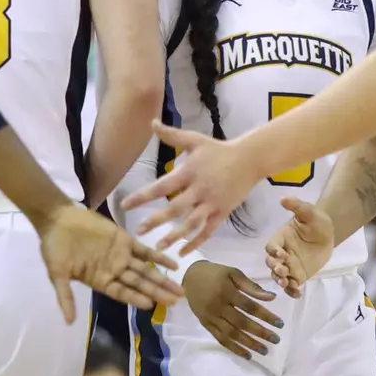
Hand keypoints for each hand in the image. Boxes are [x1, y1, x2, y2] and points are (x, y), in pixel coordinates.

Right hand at [37, 204, 182, 322]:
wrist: (57, 219)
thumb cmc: (54, 248)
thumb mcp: (57, 274)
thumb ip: (65, 297)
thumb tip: (69, 322)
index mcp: (99, 281)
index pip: (122, 293)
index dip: (135, 299)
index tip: (151, 306)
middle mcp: (114, 271)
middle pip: (139, 284)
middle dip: (157, 292)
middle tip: (176, 302)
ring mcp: (120, 255)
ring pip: (145, 270)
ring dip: (162, 278)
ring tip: (179, 289)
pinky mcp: (124, 239)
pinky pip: (145, 250)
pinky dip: (159, 257)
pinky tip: (173, 265)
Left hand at [124, 122, 263, 253]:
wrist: (250, 159)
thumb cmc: (219, 149)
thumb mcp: (195, 139)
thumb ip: (172, 135)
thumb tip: (151, 122)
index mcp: (190, 172)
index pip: (162, 186)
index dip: (143, 197)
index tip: (125, 205)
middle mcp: (200, 189)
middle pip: (175, 208)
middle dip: (156, 221)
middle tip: (138, 231)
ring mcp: (212, 203)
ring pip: (191, 223)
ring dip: (175, 236)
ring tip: (159, 246)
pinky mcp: (222, 212)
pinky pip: (208, 230)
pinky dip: (196, 242)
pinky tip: (183, 252)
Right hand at [183, 261, 281, 358]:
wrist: (189, 277)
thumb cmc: (215, 273)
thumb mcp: (233, 273)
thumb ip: (251, 286)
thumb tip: (271, 298)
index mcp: (227, 292)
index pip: (250, 307)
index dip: (266, 316)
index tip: (280, 324)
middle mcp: (218, 307)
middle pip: (242, 323)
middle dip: (261, 333)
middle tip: (276, 340)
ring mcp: (211, 318)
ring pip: (232, 334)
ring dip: (249, 344)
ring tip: (264, 350)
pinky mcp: (206, 325)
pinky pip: (220, 339)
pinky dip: (234, 348)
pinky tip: (247, 355)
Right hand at [264, 197, 334, 297]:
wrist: (327, 234)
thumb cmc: (316, 221)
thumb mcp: (309, 212)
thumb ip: (297, 206)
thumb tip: (283, 198)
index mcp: (281, 239)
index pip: (271, 247)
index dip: (274, 251)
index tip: (282, 253)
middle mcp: (282, 254)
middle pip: (272, 263)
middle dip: (275, 268)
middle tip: (282, 270)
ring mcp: (289, 266)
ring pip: (279, 276)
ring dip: (280, 281)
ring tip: (285, 283)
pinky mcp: (298, 275)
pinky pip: (292, 286)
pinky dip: (292, 291)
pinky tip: (298, 294)